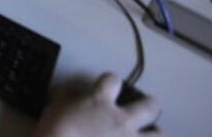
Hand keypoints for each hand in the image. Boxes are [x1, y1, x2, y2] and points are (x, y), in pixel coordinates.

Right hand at [34, 73, 159, 136]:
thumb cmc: (56, 131)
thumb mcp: (55, 107)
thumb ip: (69, 98)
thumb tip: (74, 95)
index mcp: (100, 102)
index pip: (112, 80)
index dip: (110, 80)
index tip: (108, 84)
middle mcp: (122, 120)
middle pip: (149, 107)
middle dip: (150, 104)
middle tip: (149, 105)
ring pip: (157, 134)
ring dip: (155, 132)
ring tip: (152, 133)